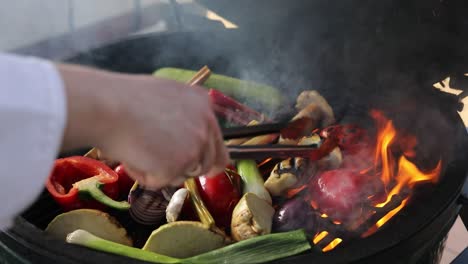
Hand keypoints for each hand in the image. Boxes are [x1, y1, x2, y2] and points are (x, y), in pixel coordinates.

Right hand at [57, 64, 228, 189]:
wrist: (105, 106)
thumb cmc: (123, 99)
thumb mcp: (165, 97)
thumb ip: (183, 115)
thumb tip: (185, 136)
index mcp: (203, 104)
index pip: (218, 144)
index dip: (207, 159)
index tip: (199, 167)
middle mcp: (206, 125)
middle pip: (207, 165)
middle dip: (183, 168)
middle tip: (158, 161)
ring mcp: (194, 147)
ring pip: (184, 175)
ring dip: (161, 170)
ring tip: (138, 149)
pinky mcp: (177, 166)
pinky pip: (160, 182)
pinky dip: (143, 175)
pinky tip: (132, 155)